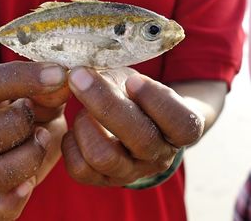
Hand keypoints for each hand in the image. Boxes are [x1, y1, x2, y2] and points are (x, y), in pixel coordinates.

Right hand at [0, 61, 69, 220]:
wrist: (39, 118)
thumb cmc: (41, 97)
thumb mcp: (48, 83)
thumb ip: (53, 83)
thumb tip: (61, 81)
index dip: (20, 80)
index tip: (57, 75)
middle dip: (14, 128)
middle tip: (40, 117)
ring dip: (20, 162)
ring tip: (44, 141)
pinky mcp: (4, 187)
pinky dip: (6, 204)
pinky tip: (28, 186)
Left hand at [62, 67, 203, 185]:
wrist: (130, 127)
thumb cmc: (134, 98)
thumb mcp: (135, 81)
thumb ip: (119, 77)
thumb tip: (87, 72)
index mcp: (178, 131)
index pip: (182, 124)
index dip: (157, 101)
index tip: (133, 80)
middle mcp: (157, 157)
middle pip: (140, 139)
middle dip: (106, 103)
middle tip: (79, 76)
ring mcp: (130, 173)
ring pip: (104, 157)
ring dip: (85, 124)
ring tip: (81, 110)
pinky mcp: (102, 180)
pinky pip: (79, 169)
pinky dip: (71, 143)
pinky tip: (75, 129)